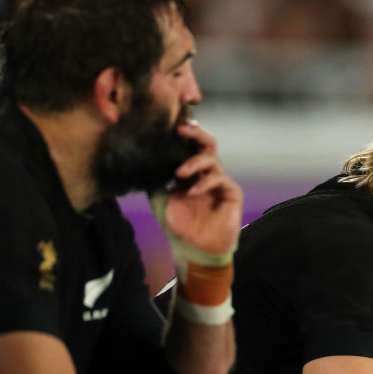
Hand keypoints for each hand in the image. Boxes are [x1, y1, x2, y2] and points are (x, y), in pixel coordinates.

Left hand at [156, 122, 242, 257]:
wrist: (198, 249)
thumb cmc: (182, 226)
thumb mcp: (162, 201)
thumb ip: (155, 182)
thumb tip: (140, 163)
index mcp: (192, 172)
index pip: (190, 146)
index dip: (185, 134)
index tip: (171, 124)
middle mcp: (207, 173)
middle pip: (207, 143)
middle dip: (195, 133)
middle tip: (181, 129)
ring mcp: (220, 181)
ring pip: (211, 159)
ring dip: (194, 162)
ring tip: (179, 173)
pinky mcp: (232, 191)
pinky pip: (218, 179)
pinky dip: (203, 183)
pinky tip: (191, 192)